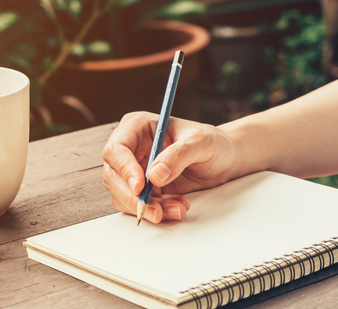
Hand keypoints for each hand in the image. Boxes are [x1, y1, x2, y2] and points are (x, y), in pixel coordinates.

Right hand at [102, 112, 237, 223]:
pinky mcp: (143, 189)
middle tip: (154, 209)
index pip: (117, 148)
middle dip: (133, 196)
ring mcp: (135, 169)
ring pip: (123, 195)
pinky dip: (156, 211)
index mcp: (138, 126)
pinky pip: (138, 205)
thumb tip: (154, 175)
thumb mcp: (200, 142)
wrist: (224, 159)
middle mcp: (131, 147)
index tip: (140, 186)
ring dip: (148, 207)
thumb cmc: (212, 142)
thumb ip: (178, 155)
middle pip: (113, 175)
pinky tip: (176, 207)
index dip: (124, 168)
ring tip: (178, 207)